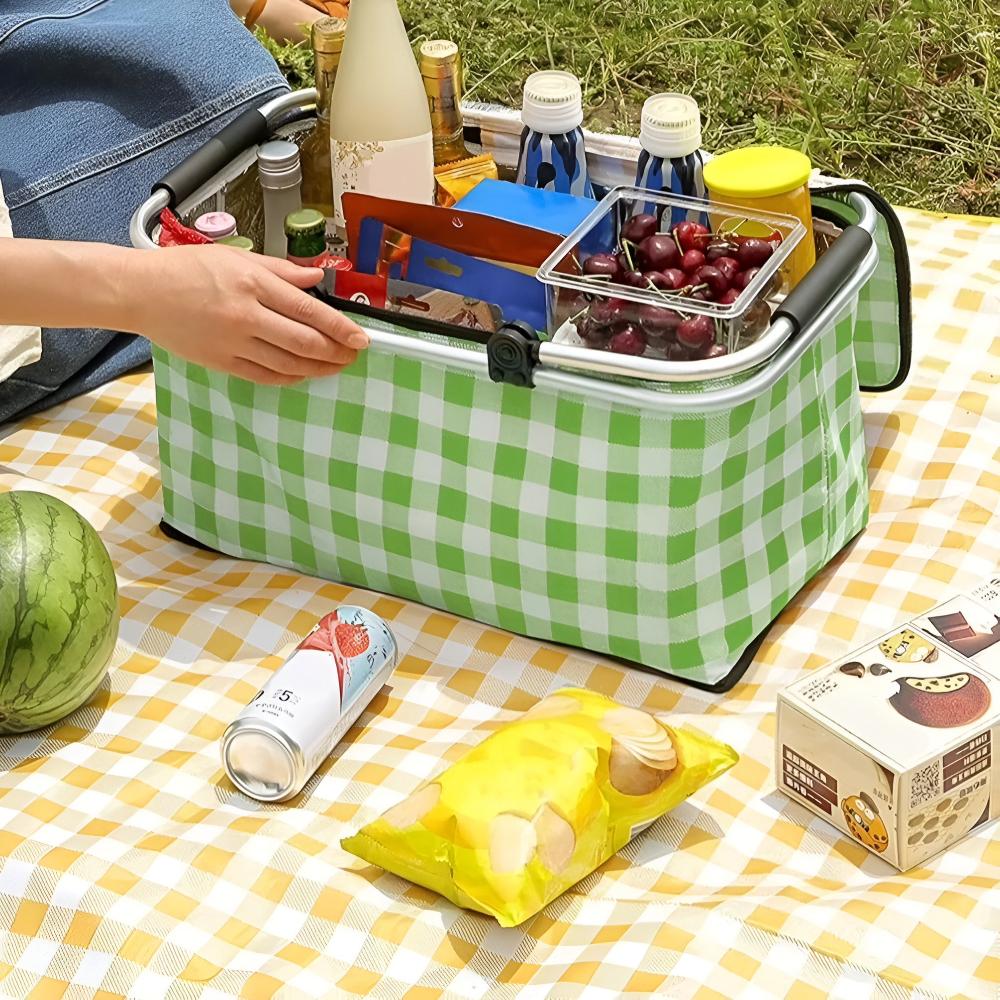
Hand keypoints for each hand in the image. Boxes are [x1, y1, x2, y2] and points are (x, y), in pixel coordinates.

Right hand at [131, 245, 367, 384]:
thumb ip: (280, 270)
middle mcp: (246, 315)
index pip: (308, 310)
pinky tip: (304, 374)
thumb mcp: (236, 257)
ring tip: (336, 366)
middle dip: (335, 352)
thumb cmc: (186, 269)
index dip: (340, 328)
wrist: (141, 292)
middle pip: (304, 341)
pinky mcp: (222, 362)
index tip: (360, 338)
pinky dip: (290, 377)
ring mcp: (233, 342)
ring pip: (288, 363)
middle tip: (353, 355)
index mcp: (252, 283)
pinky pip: (265, 376)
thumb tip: (317, 277)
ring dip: (318, 368)